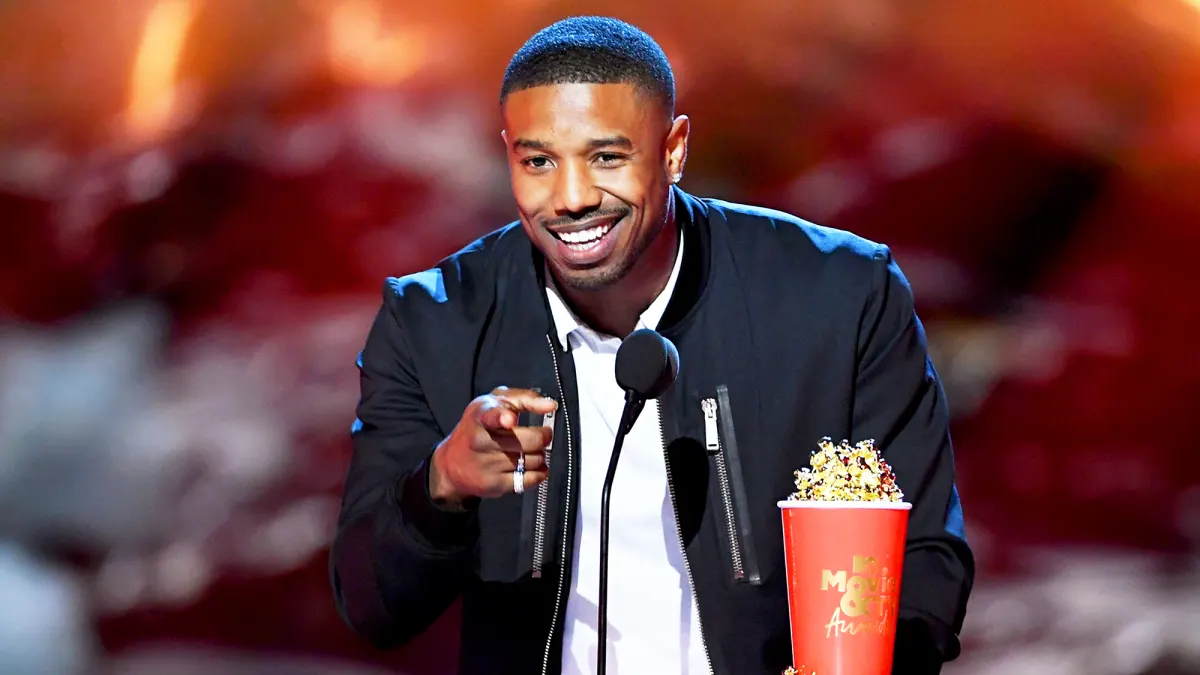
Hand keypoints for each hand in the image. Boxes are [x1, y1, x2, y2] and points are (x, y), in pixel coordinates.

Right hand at [429, 387, 556, 504]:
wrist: (452, 462)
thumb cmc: (479, 427)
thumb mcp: (495, 402)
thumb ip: (524, 398)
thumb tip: (550, 405)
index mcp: (481, 416)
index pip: (491, 416)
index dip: (502, 417)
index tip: (509, 419)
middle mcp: (481, 441)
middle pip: (531, 440)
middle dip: (544, 436)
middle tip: (542, 434)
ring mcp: (487, 464)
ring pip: (534, 460)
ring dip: (540, 454)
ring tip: (529, 450)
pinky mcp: (494, 484)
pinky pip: (530, 479)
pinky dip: (538, 473)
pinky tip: (531, 467)